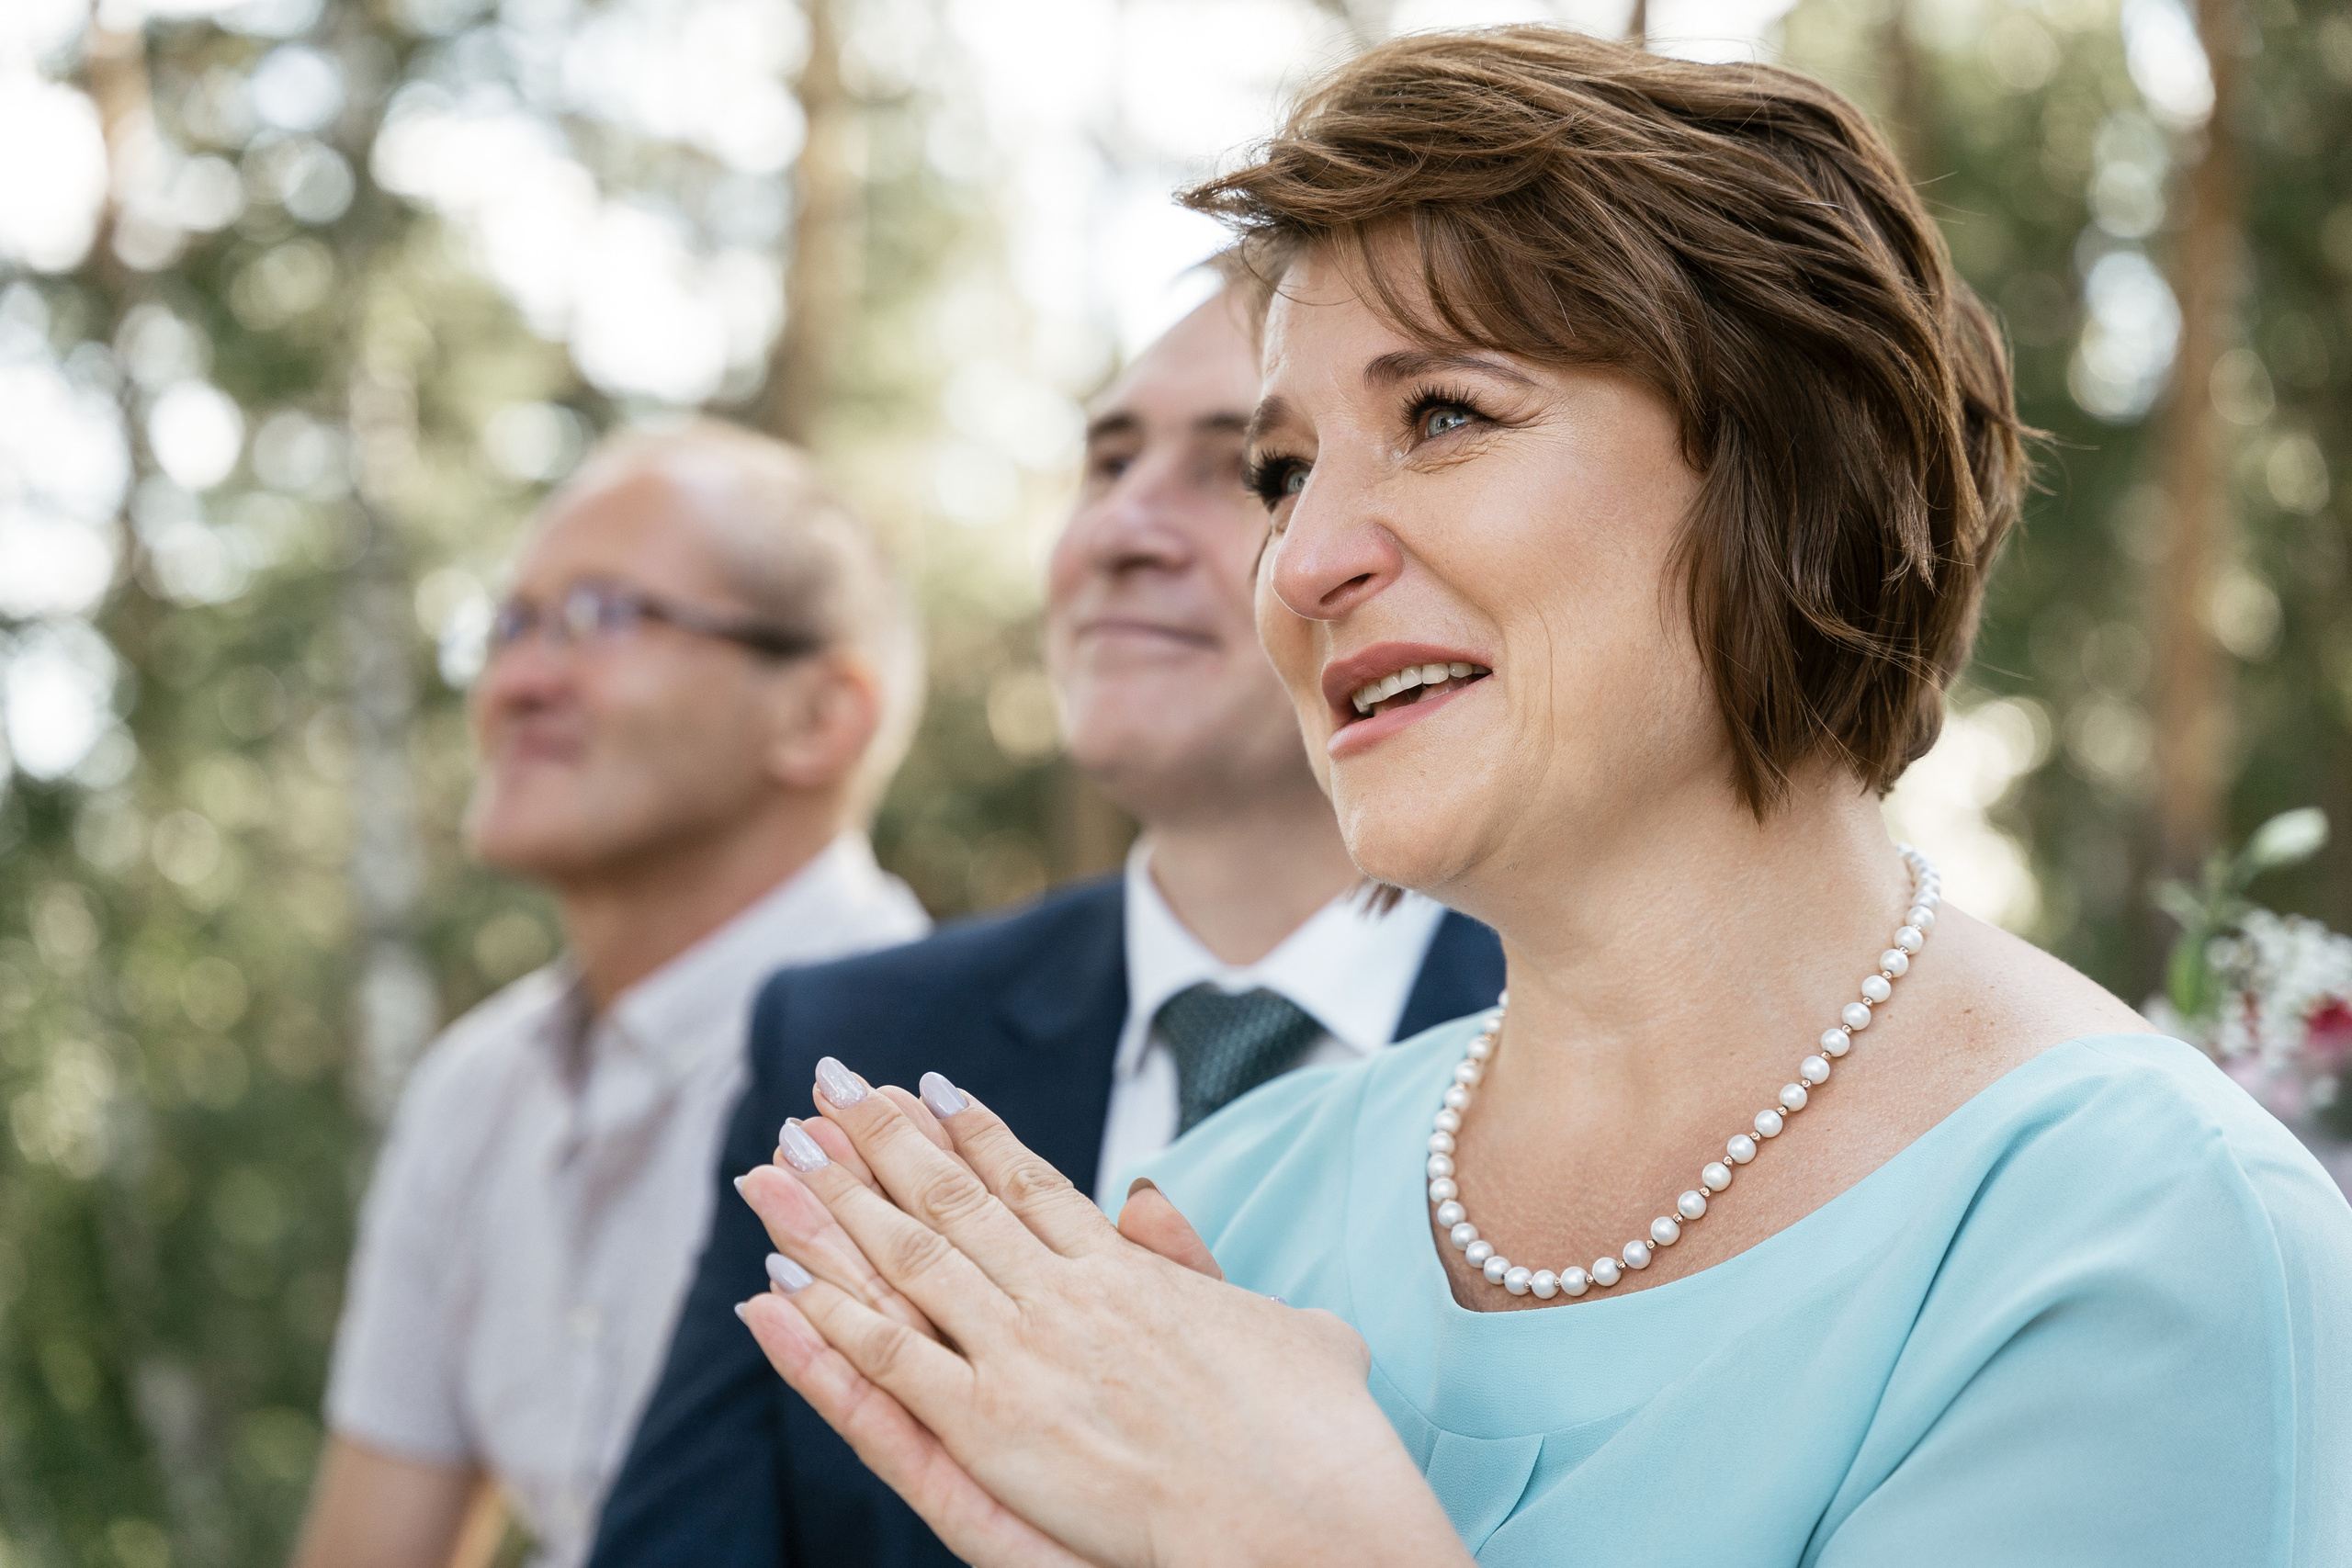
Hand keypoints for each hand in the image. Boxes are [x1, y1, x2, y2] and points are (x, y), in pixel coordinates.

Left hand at [734, 1063, 1468, 1567]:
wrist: (1308, 1517)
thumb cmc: (1319, 1436)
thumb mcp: (1280, 1323)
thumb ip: (1197, 1262)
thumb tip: (1148, 1198)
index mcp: (1126, 1272)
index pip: (1027, 1182)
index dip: (968, 1131)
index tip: (921, 1086)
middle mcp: (1064, 1298)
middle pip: (950, 1199)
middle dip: (880, 1141)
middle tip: (825, 1087)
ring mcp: (1024, 1360)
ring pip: (905, 1263)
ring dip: (832, 1208)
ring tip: (776, 1157)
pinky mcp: (993, 1432)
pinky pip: (890, 1365)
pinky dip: (829, 1324)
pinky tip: (779, 1284)